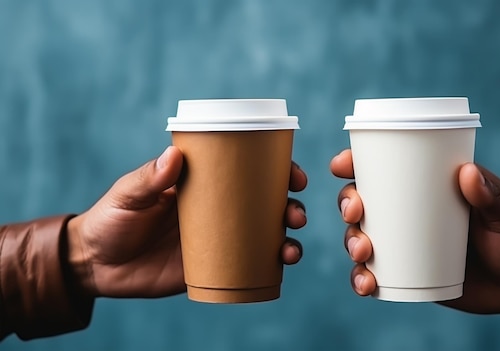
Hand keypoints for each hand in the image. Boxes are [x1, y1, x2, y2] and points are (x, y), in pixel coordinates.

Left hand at [67, 146, 306, 298]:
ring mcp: (218, 238)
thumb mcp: (127, 195)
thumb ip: (148, 178)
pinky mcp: (213, 266)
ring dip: (287, 238)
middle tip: (294, 213)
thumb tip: (175, 156)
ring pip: (264, 235)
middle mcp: (218, 209)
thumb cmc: (110, 219)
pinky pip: (249, 264)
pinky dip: (270, 265)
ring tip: (290, 248)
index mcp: (203, 183)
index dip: (276, 171)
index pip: (246, 171)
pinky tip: (280, 266)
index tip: (293, 175)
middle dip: (290, 206)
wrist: (95, 265)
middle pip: (265, 203)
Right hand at [330, 149, 499, 313]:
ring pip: (360, 238)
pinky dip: (362, 279)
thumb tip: (468, 173)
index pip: (384, 169)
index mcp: (427, 187)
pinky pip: (373, 276)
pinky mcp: (405, 275)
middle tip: (356, 213)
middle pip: (362, 202)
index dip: (355, 163)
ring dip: (350, 242)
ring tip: (363, 252)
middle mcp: (408, 213)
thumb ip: (494, 195)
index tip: (341, 165)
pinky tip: (366, 284)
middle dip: (347, 204)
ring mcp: (404, 245)